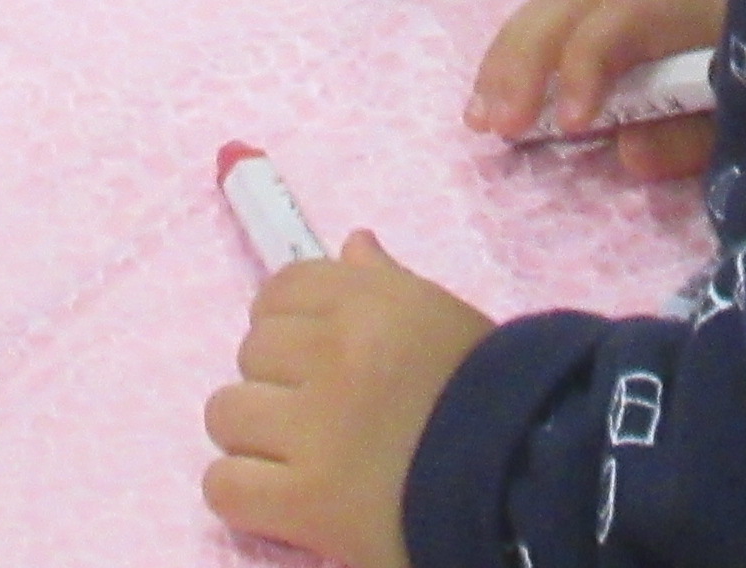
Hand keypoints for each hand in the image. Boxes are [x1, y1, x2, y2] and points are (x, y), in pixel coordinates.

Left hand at [204, 230, 486, 567]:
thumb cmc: (492, 396)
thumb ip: (389, 283)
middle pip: (251, 350)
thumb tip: (351, 243)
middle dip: (277, 379)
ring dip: (254, 436)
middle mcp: (332, 355)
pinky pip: (224, 485)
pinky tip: (280, 496)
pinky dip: (244, 492)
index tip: (312, 353)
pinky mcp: (303, 502)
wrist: (522, 485)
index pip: (281, 289)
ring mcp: (312, 430)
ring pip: (226, 413)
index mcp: (369, 303)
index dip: (288, 321)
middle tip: (317, 410)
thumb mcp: (446, 322)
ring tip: (297, 455)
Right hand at [468, 0, 734, 179]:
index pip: (630, 12)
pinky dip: (529, 53)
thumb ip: (701, 135)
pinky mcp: (639, 6)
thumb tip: (625, 151)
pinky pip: (572, 17)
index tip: (568, 127)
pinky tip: (502, 97)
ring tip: (480, 118)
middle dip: (528, 59)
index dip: (589, 63)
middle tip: (496, 127)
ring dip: (514, 57)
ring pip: (564, 2)